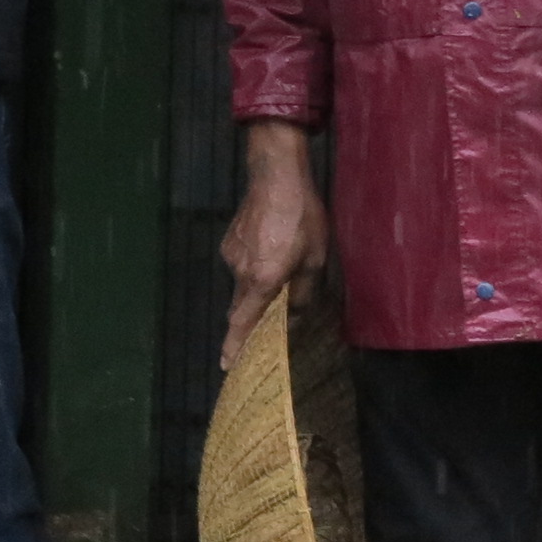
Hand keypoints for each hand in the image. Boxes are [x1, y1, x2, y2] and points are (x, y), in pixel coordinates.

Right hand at [219, 122, 333, 368]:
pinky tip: (271, 245)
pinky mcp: (229, 240)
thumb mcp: (316, 259)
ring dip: (259, 283)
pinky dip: (254, 264)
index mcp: (262, 280)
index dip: (235, 346)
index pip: (243, 321)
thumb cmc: (302, 218)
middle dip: (254, 314)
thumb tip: (296, 314)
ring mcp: (231, 255)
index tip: (226, 365)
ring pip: (244, 282)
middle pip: (243, 304)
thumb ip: (305, 291)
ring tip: (283, 262)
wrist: (275, 176)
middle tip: (272, 311)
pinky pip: (241, 263)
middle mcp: (240, 272)